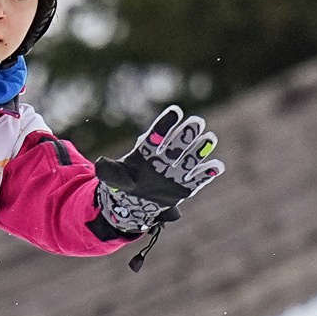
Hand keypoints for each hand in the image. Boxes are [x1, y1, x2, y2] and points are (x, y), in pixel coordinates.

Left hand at [94, 105, 225, 237]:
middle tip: (196, 121)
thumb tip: (99, 164)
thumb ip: (110, 171)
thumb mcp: (114, 178)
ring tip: (209, 139)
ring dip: (200, 149)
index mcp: (147, 152)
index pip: (156, 136)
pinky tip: (217, 166)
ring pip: (189, 159)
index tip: (175, 111)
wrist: (133, 204)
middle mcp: (164, 159)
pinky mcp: (184, 187)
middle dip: (186, 134)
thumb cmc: (123, 185)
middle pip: (177, 144)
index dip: (165, 125)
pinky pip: (198, 180)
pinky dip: (206, 173)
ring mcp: (176, 172)